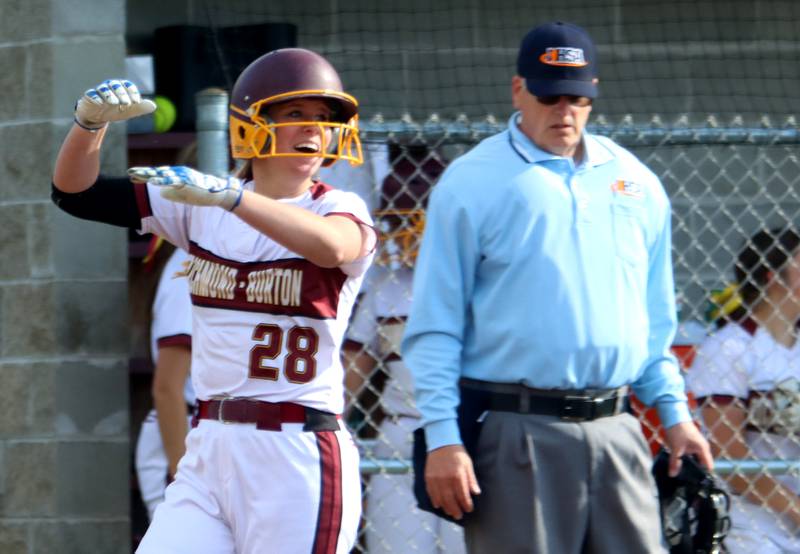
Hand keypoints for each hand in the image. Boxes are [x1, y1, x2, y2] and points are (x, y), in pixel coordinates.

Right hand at [74, 79, 155, 129]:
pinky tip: (101, 103)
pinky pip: (92, 94)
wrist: (98, 117)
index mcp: (121, 88)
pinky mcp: (89, 96)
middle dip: (122, 93)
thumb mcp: (130, 111)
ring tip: (115, 103)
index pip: (128, 85)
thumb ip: (140, 108)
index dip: (133, 92)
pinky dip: (96, 97)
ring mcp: (99, 91)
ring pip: (104, 89)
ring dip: (110, 95)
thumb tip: (154, 106)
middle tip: (127, 103)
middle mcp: (110, 87)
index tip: (137, 102)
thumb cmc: (116, 111)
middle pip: (116, 85)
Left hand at [128, 166, 242, 210]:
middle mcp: (178, 173)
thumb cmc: (200, 194)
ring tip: (138, 175)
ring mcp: (182, 177)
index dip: (144, 175)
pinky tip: (154, 181)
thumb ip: (172, 193)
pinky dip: (163, 181)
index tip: (131, 176)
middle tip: (130, 173)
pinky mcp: (188, 182)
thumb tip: (161, 193)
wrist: (217, 194)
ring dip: (150, 175)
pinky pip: (173, 181)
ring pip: (163, 175)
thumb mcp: (183, 195)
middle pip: (157, 173)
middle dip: (143, 173)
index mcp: (176, 176)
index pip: (157, 174)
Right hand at [425, 444, 480, 519]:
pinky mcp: (428, 477)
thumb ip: (471, 479)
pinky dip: (434, 500)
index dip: (466, 504)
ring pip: (440, 498)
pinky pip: (431, 492)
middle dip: (455, 510)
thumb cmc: (457, 453)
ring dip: (445, 507)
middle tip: (459, 516)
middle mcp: (445, 479)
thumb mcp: (468, 464)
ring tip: (450, 512)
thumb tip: (476, 493)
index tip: (469, 509)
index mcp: (457, 475)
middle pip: (450, 500)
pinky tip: (438, 505)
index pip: (463, 495)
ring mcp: (435, 479)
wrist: (441, 442)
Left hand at [664, 420, 713, 476]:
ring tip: (683, 474)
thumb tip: (673, 475)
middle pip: (701, 464)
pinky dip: (686, 459)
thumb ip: (674, 462)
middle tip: (688, 481)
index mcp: (703, 449)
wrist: (673, 416)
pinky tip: (679, 464)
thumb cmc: (678, 430)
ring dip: (689, 465)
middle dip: (695, 471)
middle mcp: (702, 448)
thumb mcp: (675, 448)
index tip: (699, 484)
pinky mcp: (691, 444)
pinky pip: (691, 455)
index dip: (705, 476)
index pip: (708, 467)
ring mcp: (697, 446)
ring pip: (695, 460)